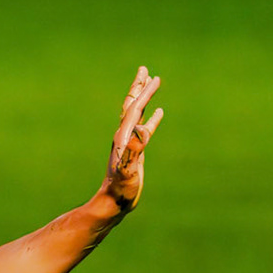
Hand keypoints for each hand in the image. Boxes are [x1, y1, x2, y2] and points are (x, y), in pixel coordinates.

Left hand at [97, 65, 163, 214]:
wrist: (113, 202)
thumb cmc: (120, 189)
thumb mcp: (127, 171)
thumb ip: (132, 152)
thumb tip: (141, 131)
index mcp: (123, 137)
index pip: (135, 109)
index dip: (144, 93)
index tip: (154, 79)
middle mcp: (124, 136)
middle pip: (132, 105)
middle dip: (139, 88)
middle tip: (145, 70)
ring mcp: (129, 142)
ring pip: (137, 114)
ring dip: (143, 98)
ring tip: (150, 84)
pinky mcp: (135, 151)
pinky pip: (144, 129)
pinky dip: (151, 118)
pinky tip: (158, 113)